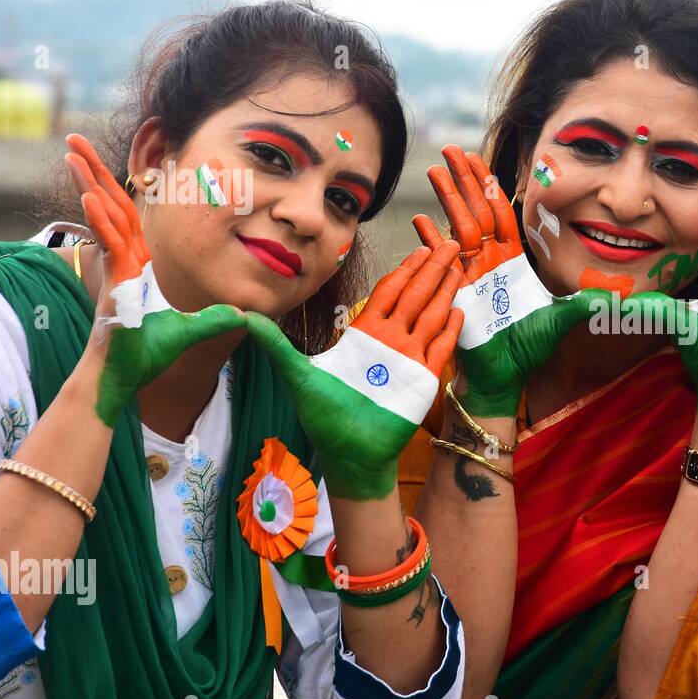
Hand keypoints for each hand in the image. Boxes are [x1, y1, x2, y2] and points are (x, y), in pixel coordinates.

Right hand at [64, 134, 245, 426]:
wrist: (124, 377)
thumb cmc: (148, 355)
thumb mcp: (191, 330)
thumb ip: (216, 319)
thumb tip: (247, 315)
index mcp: (141, 263)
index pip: (140, 217)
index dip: (141, 189)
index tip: (139, 162)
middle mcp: (126, 260)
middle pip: (114, 205)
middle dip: (98, 173)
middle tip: (77, 140)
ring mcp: (115, 268)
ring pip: (105, 216)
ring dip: (91, 183)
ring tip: (74, 152)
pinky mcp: (110, 281)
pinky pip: (105, 244)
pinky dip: (98, 220)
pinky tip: (91, 196)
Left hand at [245, 242, 463, 500]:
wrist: (348, 454)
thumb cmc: (324, 416)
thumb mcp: (296, 373)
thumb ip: (274, 343)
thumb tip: (238, 315)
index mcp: (364, 335)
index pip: (389, 292)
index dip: (405, 269)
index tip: (420, 248)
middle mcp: (390, 341)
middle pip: (415, 296)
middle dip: (432, 269)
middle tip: (448, 244)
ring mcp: (409, 359)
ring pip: (432, 316)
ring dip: (445, 291)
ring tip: (458, 267)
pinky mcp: (423, 380)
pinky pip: (441, 348)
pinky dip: (451, 329)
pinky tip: (459, 310)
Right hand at [420, 146, 601, 416]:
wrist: (505, 376)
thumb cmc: (529, 348)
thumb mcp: (560, 319)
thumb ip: (584, 303)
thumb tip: (618, 295)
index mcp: (511, 261)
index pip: (501, 213)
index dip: (490, 186)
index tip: (479, 160)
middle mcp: (489, 262)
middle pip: (477, 210)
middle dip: (465, 180)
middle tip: (450, 149)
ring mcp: (470, 274)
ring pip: (458, 227)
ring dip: (447, 199)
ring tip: (435, 170)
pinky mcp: (457, 291)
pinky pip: (442, 261)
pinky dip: (430, 242)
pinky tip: (420, 221)